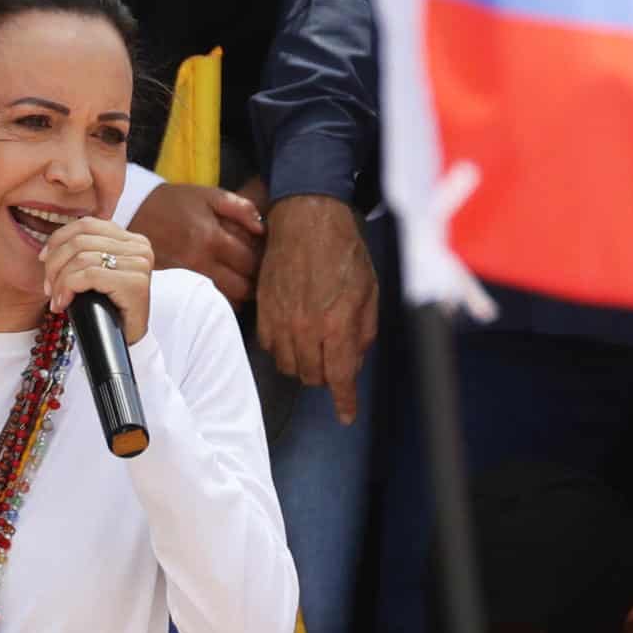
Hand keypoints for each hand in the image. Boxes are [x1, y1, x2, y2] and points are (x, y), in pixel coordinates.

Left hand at [41, 217, 156, 344]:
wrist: (126, 341)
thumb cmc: (108, 308)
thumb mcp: (97, 273)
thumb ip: (85, 252)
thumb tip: (49, 248)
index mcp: (131, 239)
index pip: (87, 224)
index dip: (58, 239)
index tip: (43, 259)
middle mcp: (139, 247)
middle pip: (80, 240)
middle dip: (55, 264)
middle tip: (48, 287)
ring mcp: (139, 264)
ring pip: (81, 258)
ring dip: (59, 280)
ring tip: (56, 299)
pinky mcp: (134, 283)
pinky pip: (88, 276)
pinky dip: (68, 289)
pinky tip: (63, 304)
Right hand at [127, 182, 263, 304]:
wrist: (135, 213)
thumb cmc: (176, 203)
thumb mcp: (208, 195)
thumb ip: (240, 207)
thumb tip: (262, 228)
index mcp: (211, 237)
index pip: (250, 260)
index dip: (264, 260)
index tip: (267, 255)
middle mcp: (200, 261)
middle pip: (242, 285)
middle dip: (256, 280)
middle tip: (260, 270)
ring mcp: (189, 277)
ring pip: (228, 298)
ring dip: (242, 292)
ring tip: (246, 278)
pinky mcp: (181, 285)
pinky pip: (212, 299)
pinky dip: (226, 298)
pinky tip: (229, 286)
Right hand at [257, 194, 378, 425]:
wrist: (307, 217)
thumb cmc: (343, 249)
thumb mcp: (369, 290)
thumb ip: (363, 331)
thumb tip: (353, 359)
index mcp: (337, 323)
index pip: (340, 377)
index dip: (344, 401)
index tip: (346, 415)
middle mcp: (306, 327)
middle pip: (313, 376)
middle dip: (327, 377)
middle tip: (335, 363)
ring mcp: (281, 319)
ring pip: (289, 366)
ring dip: (304, 365)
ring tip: (315, 348)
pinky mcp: (263, 309)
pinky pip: (269, 347)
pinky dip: (283, 349)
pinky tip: (293, 335)